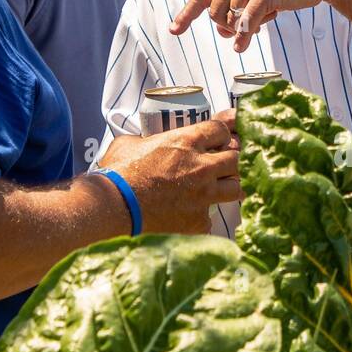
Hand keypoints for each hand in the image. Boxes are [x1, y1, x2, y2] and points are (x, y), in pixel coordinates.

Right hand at [101, 112, 238, 233]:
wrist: (114, 207)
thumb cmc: (118, 174)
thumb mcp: (129, 144)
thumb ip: (145, 140)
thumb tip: (143, 143)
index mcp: (186, 142)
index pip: (221, 130)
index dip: (221, 134)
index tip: (219, 139)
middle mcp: (201, 167)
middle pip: (236, 158)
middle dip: (231, 160)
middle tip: (221, 165)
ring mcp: (203, 195)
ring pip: (236, 188)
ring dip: (229, 187)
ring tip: (218, 189)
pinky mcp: (199, 221)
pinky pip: (211, 217)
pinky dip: (203, 216)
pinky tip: (192, 216)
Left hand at [170, 0, 337, 53]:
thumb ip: (235, 7)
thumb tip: (224, 33)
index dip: (186, 15)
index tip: (174, 30)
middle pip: (215, 15)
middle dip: (228, 26)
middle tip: (250, 24)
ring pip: (230, 20)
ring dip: (246, 27)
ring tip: (267, 15)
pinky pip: (246, 22)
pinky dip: (243, 36)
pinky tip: (242, 45)